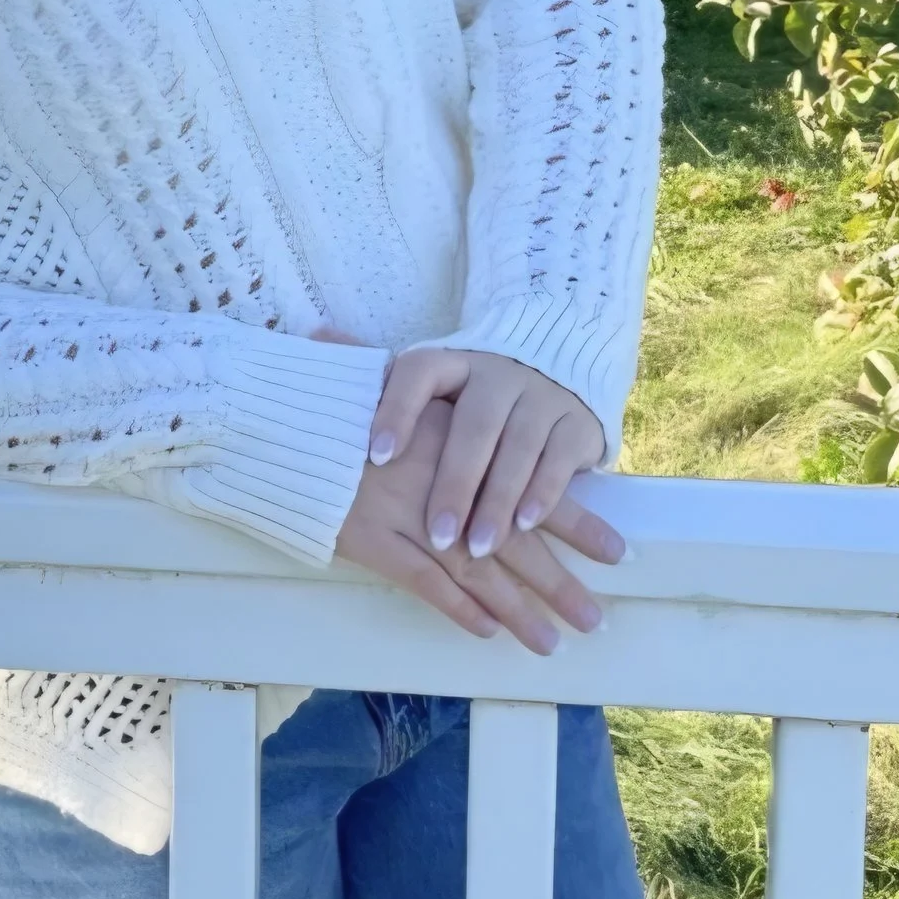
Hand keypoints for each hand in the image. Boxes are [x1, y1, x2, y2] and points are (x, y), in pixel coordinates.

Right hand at [333, 393, 614, 651]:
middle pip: (513, 539)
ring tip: (552, 642)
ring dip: (516, 611)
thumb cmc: (338, 400)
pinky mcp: (371, 540)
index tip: (616, 549)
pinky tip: (486, 631)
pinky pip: (423, 582)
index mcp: (460, 439)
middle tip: (595, 619)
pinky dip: (457, 607)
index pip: (532, 484)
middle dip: (557, 583)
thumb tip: (467, 397)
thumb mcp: (396, 387)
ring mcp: (407, 513)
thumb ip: (428, 400)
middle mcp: (443, 481)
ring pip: (476, 571)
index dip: (575, 521)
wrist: (280, 418)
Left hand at [370, 348, 616, 565]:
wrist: (557, 363)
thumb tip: (320, 349)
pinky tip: (525, 526)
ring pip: (520, 448)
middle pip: (475, 426)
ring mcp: (542, 396)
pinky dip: (543, 494)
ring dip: (500, 500)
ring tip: (480, 548)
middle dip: (456, 484)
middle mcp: (498, 374)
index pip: (419, 374)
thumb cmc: (474, 395)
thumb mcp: (435, 385)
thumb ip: (384, 387)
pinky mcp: (578, 423)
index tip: (376, 457)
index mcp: (453, 361)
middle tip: (439, 536)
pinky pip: (560, 458)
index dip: (396, 411)